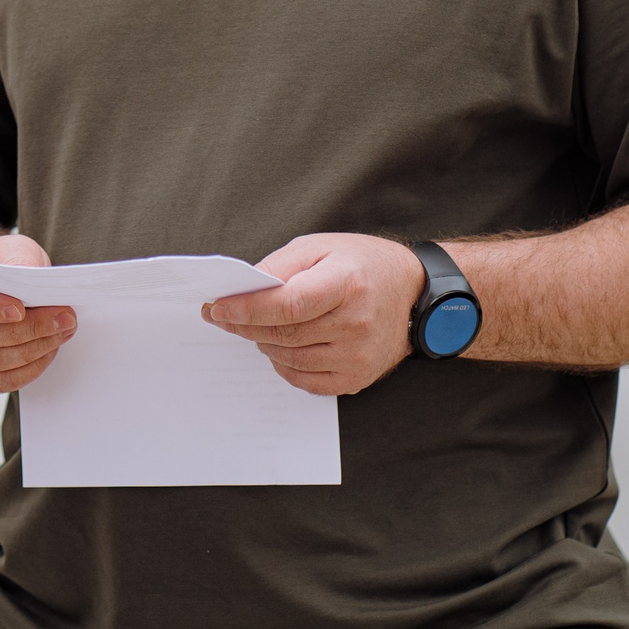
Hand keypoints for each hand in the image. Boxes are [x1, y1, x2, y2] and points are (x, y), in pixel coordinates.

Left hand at [205, 232, 427, 395]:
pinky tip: (279, 346)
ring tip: (253, 326)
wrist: (412, 292)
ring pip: (289, 358)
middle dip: (244, 325)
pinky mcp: (357, 378)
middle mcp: (356, 323)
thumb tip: (242, 289)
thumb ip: (279, 266)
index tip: (216, 307)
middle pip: (283, 333)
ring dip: (262, 343)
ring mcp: (359, 355)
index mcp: (347, 283)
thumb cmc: (360, 264)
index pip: (288, 304)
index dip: (247, 309)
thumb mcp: (319, 247)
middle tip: (223, 315)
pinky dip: (283, 364)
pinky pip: (305, 380)